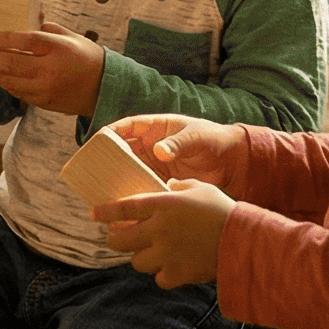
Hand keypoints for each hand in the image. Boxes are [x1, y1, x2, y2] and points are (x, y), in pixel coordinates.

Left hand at [0, 21, 107, 115]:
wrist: (104, 87)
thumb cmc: (85, 57)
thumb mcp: (70, 36)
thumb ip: (46, 28)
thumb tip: (24, 18)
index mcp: (59, 49)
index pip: (28, 41)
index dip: (7, 38)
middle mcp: (51, 70)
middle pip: (13, 64)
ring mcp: (46, 89)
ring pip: (12, 82)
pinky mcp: (44, 103)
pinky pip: (19, 94)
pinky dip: (9, 85)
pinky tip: (4, 77)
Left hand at [96, 179, 234, 287]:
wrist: (245, 241)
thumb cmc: (224, 211)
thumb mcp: (202, 188)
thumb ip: (181, 186)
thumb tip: (169, 185)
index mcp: (164, 205)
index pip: (124, 208)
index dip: (104, 212)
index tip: (92, 214)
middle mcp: (160, 230)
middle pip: (120, 240)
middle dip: (115, 239)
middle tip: (118, 237)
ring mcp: (167, 254)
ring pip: (137, 261)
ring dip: (141, 256)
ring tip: (151, 252)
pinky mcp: (178, 274)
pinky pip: (158, 278)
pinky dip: (162, 274)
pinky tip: (170, 267)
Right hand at [101, 114, 246, 187]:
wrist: (235, 163)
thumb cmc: (215, 141)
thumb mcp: (198, 138)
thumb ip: (178, 143)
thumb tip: (159, 151)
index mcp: (157, 128)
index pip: (128, 126)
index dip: (112, 131)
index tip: (98, 140)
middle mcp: (152, 145)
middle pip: (123, 150)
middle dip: (109, 159)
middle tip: (94, 170)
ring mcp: (156, 164)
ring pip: (130, 169)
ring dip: (119, 178)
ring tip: (104, 188)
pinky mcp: (162, 181)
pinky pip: (143, 185)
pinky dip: (134, 192)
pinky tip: (125, 202)